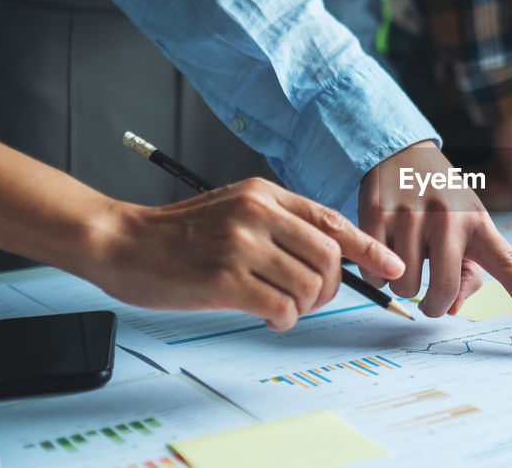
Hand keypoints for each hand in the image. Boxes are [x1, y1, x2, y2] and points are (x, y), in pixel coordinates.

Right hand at [90, 178, 405, 330]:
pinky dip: (284, 318)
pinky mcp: (223, 278)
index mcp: (264, 194)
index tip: (392, 266)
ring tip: (282, 308)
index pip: (332, 220)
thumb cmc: (179, 234)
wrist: (120, 241)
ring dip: (304, 306)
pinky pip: (281, 306)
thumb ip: (279, 224)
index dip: (368, 247)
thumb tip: (331, 257)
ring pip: (307, 285)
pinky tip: (270, 317)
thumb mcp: (235, 209)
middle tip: (312, 299)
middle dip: (331, 287)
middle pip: (328, 257)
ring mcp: (240, 244)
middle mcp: (257, 213)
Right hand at [356, 141, 511, 325]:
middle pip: (442, 291)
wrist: (402, 153)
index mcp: (480, 224)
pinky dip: (376, 274)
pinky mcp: (379, 213)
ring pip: (404, 285)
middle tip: (429, 298)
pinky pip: (374, 270)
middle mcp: (450, 218)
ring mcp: (413, 214)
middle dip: (433, 305)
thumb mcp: (465, 228)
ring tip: (406, 256)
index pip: (508, 264)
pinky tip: (385, 251)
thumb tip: (449, 309)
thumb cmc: (440, 202)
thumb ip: (467, 275)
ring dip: (402, 284)